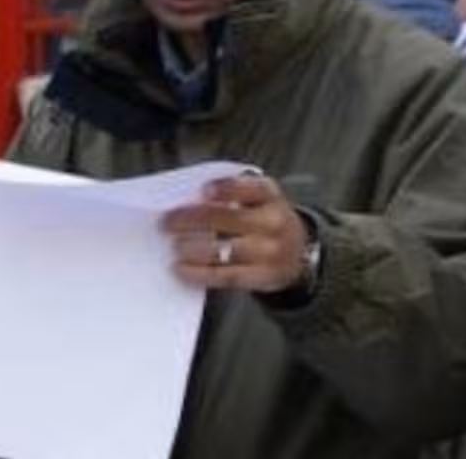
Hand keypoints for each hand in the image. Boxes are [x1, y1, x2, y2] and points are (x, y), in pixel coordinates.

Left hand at [161, 174, 308, 291]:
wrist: (299, 252)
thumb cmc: (264, 218)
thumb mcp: (258, 197)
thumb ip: (231, 192)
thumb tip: (188, 200)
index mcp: (269, 195)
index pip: (249, 188)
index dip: (226, 189)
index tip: (203, 190)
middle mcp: (273, 222)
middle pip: (228, 219)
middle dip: (192, 220)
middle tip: (167, 222)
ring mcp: (269, 252)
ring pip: (225, 250)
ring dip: (193, 248)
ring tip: (174, 246)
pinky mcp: (262, 277)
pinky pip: (226, 276)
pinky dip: (200, 273)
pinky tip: (181, 268)